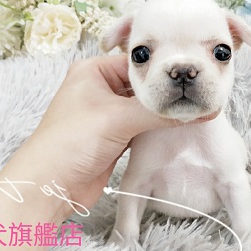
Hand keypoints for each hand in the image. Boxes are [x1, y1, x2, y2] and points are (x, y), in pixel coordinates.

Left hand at [19, 54, 215, 219]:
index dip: (166, 71)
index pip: (138, 64)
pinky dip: (158, 128)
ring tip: (198, 108)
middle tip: (202, 93)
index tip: (196, 75)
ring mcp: (107, 114)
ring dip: (165, 112)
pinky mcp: (114, 136)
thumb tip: (201, 109)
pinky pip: (143, 127)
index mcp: (93, 71)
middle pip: (144, 86)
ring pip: (144, 108)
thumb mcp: (118, 119)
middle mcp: (100, 88)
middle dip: (168, 93)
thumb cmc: (71, 142)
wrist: (49, 186)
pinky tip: (182, 126)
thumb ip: (160, 113)